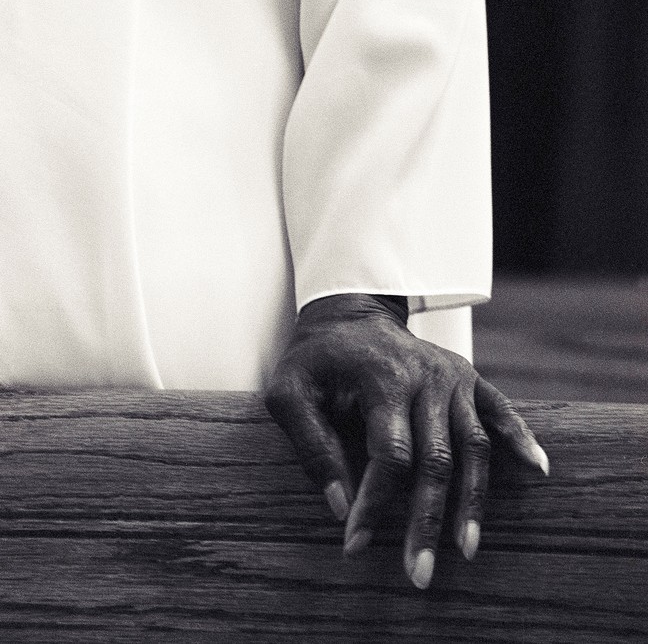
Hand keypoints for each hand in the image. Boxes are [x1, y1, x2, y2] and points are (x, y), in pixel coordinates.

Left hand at [264, 293, 548, 589]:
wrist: (350, 313)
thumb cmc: (315, 358)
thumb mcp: (289, 392)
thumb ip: (310, 445)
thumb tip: (338, 504)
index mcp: (383, 379)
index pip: (389, 455)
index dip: (375, 504)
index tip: (355, 544)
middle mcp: (427, 376)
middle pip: (437, 460)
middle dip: (427, 521)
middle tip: (418, 574)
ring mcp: (453, 376)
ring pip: (474, 446)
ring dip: (473, 500)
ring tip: (467, 549)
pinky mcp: (468, 376)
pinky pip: (500, 409)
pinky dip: (519, 438)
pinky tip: (538, 469)